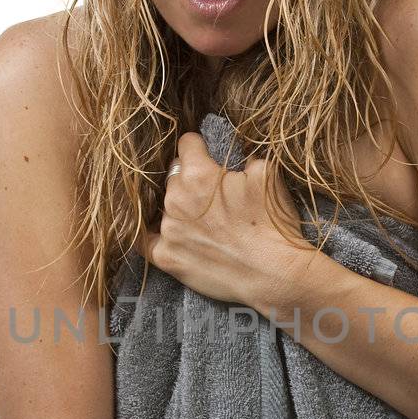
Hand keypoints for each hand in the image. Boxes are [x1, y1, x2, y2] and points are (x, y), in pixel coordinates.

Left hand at [137, 130, 311, 309]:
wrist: (274, 274)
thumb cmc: (273, 224)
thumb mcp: (266, 175)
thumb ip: (245, 158)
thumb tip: (238, 157)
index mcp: (198, 174)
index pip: (186, 144)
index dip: (199, 148)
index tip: (205, 154)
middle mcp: (176, 199)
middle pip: (173, 176)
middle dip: (189, 180)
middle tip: (210, 196)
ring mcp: (168, 230)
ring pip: (162, 206)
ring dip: (176, 209)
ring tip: (199, 221)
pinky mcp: (166, 258)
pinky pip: (143, 241)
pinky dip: (149, 234)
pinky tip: (157, 231)